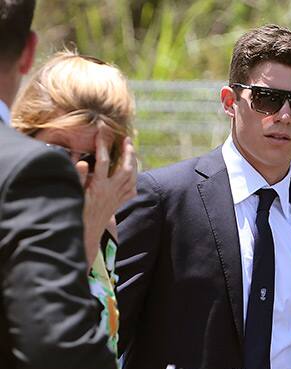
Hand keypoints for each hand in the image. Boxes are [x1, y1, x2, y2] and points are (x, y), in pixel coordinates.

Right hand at [80, 127, 136, 266]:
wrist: (87, 234)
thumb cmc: (77, 213)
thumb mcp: (74, 194)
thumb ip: (78, 177)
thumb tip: (83, 162)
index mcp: (99, 186)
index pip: (102, 160)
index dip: (102, 144)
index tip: (102, 130)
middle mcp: (111, 191)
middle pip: (126, 168)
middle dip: (128, 152)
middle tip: (127, 139)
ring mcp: (117, 197)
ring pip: (132, 178)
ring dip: (134, 163)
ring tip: (132, 151)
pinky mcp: (118, 203)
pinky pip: (131, 190)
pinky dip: (134, 180)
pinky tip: (133, 173)